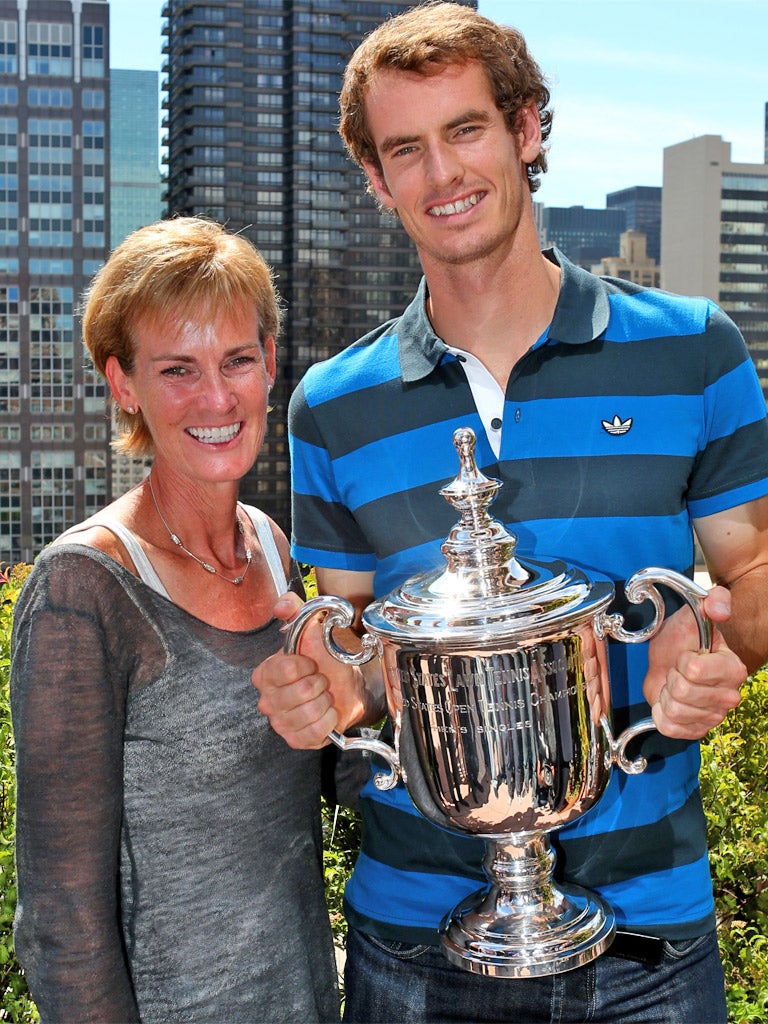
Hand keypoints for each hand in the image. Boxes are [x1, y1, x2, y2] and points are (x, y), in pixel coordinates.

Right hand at [253, 592, 369, 748]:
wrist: (347, 685)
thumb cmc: (326, 659)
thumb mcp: (312, 629)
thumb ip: (295, 610)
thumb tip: (282, 605)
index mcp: (265, 674)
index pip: (283, 670)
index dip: (305, 665)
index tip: (312, 662)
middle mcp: (267, 700)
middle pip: (300, 693)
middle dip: (319, 683)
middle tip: (321, 680)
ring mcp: (280, 723)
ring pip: (308, 714)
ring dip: (325, 702)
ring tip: (324, 695)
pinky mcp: (296, 740)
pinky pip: (315, 733)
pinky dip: (329, 721)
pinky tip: (328, 712)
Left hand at [643, 586, 745, 739]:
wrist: (670, 660)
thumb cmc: (683, 640)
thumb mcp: (694, 615)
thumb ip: (713, 601)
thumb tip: (719, 608)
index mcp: (733, 669)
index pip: (694, 670)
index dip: (682, 660)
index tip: (685, 654)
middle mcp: (728, 696)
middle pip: (682, 691)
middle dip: (672, 677)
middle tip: (677, 671)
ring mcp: (714, 716)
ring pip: (674, 711)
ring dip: (666, 695)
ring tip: (674, 685)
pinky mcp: (697, 730)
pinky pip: (669, 728)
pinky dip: (661, 714)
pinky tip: (669, 702)